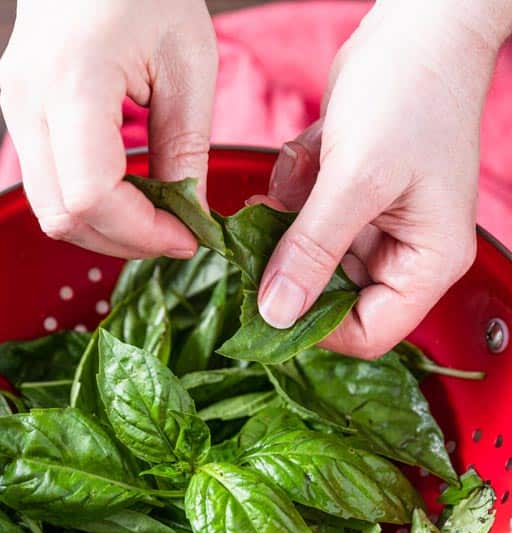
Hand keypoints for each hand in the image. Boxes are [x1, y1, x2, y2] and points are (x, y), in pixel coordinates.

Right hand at [0, 0, 217, 258]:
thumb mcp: (188, 60)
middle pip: (63, 216)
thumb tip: (190, 215)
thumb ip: (187, 145)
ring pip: (48, 210)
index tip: (184, 236)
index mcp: (75, 81)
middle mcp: (30, 101)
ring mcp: (15, 108)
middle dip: (121, 240)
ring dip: (102, 227)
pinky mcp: (16, 112)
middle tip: (171, 235)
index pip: (92, 195)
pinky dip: (87, 202)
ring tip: (150, 216)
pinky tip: (125, 190)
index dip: (139, 232)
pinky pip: (45, 183)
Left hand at [258, 0, 510, 357]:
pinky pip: (303, 221)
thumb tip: (276, 314)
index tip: (270, 299)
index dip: (315, 327)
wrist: (419, 21)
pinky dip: (295, 190)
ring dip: (290, 221)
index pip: (367, 334)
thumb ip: (313, 251)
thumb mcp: (356, 178)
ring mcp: (377, 226)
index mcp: (427, 262)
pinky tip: (309, 154)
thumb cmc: (411, 89)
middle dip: (295, 261)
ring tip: (305, 171)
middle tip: (271, 225)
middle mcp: (405, 252)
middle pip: (330, 300)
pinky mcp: (349, 198)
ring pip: (308, 259)